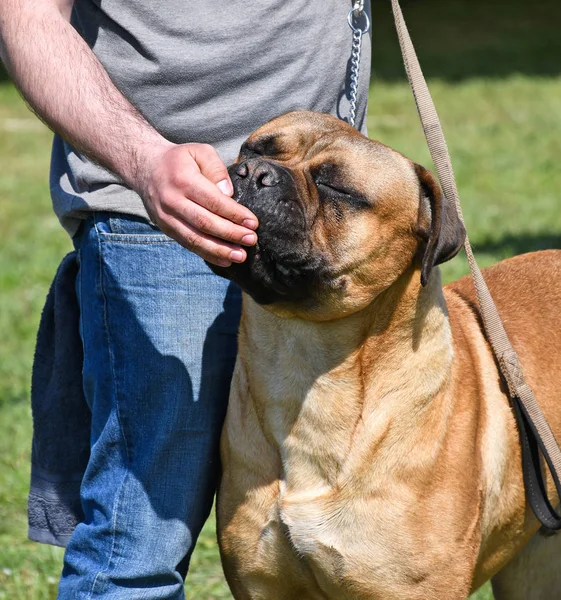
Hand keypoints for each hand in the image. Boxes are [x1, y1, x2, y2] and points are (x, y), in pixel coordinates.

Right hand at [135, 142, 257, 266]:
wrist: (145, 168)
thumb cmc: (180, 160)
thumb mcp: (199, 152)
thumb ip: (216, 169)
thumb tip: (228, 193)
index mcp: (183, 180)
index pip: (213, 201)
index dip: (234, 214)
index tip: (253, 223)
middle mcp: (172, 201)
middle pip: (205, 223)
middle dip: (231, 234)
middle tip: (251, 239)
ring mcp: (167, 218)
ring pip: (195, 239)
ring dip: (220, 250)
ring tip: (241, 256)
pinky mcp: (166, 229)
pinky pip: (188, 244)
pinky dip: (207, 254)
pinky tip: (225, 260)